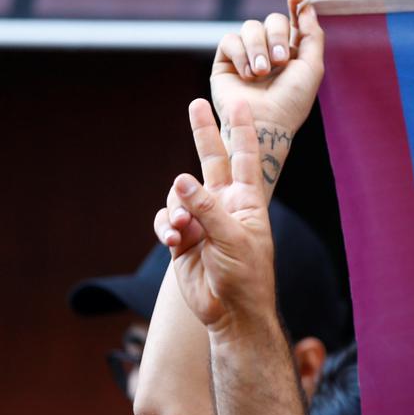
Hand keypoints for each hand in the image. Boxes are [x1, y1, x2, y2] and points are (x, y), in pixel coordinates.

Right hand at [153, 99, 276, 334]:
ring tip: (183, 230)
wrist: (231, 311)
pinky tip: (174, 241)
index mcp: (247, 202)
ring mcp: (203, 220)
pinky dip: (167, 228)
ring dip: (176, 210)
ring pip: (179, 196)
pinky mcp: (184, 238)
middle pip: (211, 161)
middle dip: (204, 133)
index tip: (240, 103)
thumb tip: (181, 179)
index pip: (246, 158)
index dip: (242, 130)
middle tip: (196, 104)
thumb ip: (208, 208)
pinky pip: (167, 222)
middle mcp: (225, 205)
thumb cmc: (246, 275)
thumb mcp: (233, 238)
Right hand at [211, 0, 323, 137]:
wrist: (265, 124)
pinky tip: (247, 76)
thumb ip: (312, 35)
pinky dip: (240, 55)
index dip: (295, 8)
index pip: (292, 23)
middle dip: (276, 36)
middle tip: (279, 61)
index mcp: (292, 54)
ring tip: (261, 73)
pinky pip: (230, 40)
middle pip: (272, 20)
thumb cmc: (291, 102)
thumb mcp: (312, 67)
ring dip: (258, 48)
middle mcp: (269, 52)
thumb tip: (307, 5)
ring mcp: (247, 56)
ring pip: (250, 27)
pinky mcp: (226, 61)